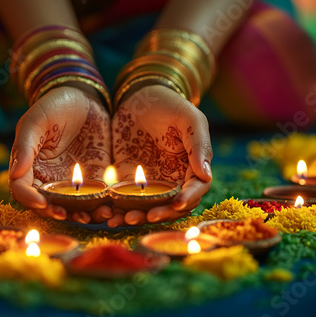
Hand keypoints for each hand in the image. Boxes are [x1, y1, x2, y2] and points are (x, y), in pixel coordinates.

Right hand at [9, 86, 111, 223]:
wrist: (84, 97)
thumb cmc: (54, 105)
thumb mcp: (37, 120)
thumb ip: (26, 146)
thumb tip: (13, 174)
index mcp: (28, 166)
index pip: (22, 190)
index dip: (30, 199)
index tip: (42, 203)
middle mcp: (47, 178)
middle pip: (47, 204)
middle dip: (55, 213)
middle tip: (66, 215)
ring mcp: (70, 181)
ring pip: (71, 206)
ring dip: (80, 215)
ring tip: (90, 217)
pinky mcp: (92, 179)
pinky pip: (94, 198)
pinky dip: (99, 206)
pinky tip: (108, 209)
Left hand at [109, 85, 211, 226]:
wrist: (140, 96)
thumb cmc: (171, 105)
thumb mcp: (190, 119)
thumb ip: (199, 145)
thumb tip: (206, 176)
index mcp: (192, 168)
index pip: (195, 190)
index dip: (187, 199)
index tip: (176, 204)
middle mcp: (173, 180)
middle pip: (171, 206)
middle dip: (160, 214)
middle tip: (146, 216)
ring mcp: (151, 183)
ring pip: (148, 207)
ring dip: (138, 216)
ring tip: (123, 220)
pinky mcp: (128, 180)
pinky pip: (126, 200)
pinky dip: (119, 209)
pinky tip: (110, 215)